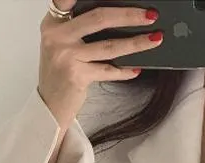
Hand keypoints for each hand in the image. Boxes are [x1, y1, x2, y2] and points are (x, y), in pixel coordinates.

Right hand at [38, 1, 163, 127]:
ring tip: (155, 39)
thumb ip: (79, 27)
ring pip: (109, 46)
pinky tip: (137, 68)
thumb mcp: (62, 43)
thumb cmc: (59, 73)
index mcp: (54, 22)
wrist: (49, 105)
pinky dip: (124, 71)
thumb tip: (117, 18)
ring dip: (136, 43)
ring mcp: (67, 56)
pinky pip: (108, 70)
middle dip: (129, 15)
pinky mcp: (77, 76)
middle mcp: (58, 36)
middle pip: (100, 18)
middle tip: (150, 15)